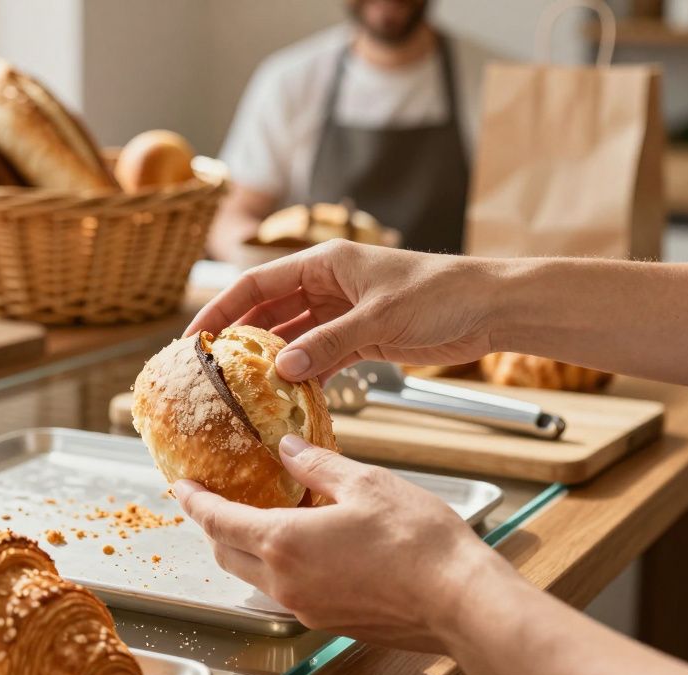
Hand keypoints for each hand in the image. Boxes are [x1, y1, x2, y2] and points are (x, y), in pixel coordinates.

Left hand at [174, 435, 513, 652]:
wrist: (459, 602)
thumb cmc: (418, 542)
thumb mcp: (364, 483)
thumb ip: (316, 464)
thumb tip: (286, 447)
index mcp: (283, 542)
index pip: (218, 521)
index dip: (195, 501)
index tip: (181, 485)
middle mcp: (285, 582)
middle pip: (227, 555)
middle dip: (213, 527)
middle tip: (211, 500)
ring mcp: (306, 607)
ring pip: (254, 577)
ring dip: (244, 549)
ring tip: (253, 518)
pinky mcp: (329, 621)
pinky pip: (286, 591)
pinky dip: (277, 566)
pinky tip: (299, 545)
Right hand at [186, 241, 504, 382]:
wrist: (492, 308)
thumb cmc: (442, 293)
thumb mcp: (379, 317)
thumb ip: (329, 343)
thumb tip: (282, 370)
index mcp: (325, 263)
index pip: (257, 284)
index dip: (222, 309)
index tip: (196, 337)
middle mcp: (328, 285)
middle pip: (269, 312)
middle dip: (240, 340)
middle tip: (212, 372)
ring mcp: (343, 313)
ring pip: (293, 339)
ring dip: (272, 363)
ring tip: (244, 391)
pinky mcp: (362, 338)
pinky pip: (321, 358)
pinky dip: (305, 377)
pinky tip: (289, 398)